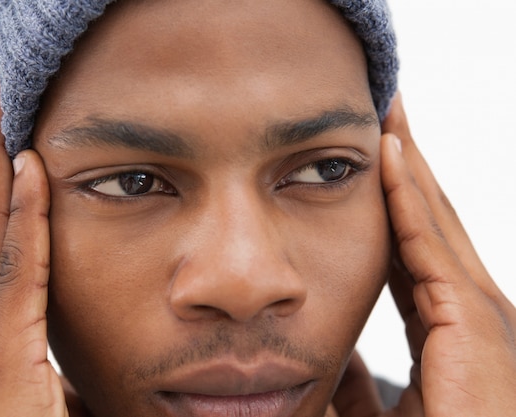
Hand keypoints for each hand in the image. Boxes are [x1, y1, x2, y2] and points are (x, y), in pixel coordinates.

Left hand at [333, 93, 515, 415]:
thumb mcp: (381, 409)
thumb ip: (357, 381)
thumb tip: (335, 357)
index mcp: (446, 326)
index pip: (414, 246)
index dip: (393, 199)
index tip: (371, 158)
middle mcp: (468, 308)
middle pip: (428, 218)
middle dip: (408, 162)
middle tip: (385, 109)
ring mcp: (477, 309)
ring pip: (432, 216)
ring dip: (409, 161)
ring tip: (389, 110)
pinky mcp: (472, 317)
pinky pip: (427, 241)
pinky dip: (409, 194)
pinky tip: (391, 153)